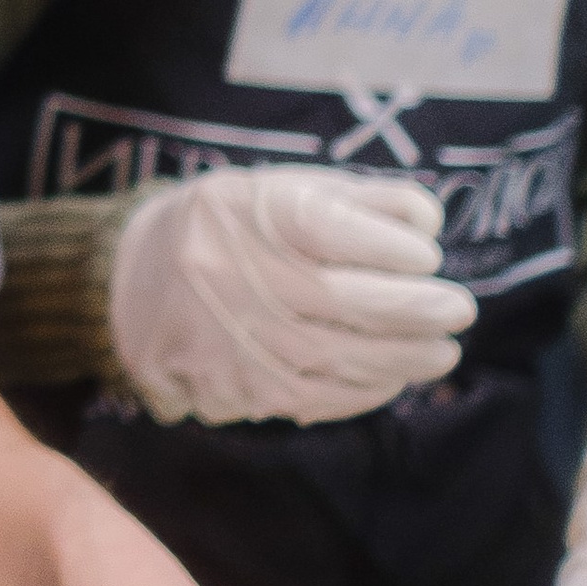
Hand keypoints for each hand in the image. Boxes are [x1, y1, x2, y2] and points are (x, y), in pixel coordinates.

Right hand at [108, 169, 475, 426]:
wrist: (126, 285)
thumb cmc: (223, 227)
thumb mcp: (274, 188)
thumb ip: (353, 198)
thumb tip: (428, 223)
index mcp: (247, 216)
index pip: (330, 228)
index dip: (391, 245)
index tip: (428, 252)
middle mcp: (237, 277)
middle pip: (345, 300)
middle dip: (416, 308)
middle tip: (460, 309)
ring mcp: (238, 339)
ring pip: (339, 358)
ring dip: (405, 358)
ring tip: (443, 350)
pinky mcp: (240, 387)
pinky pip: (318, 397)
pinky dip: (366, 390)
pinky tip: (393, 378)